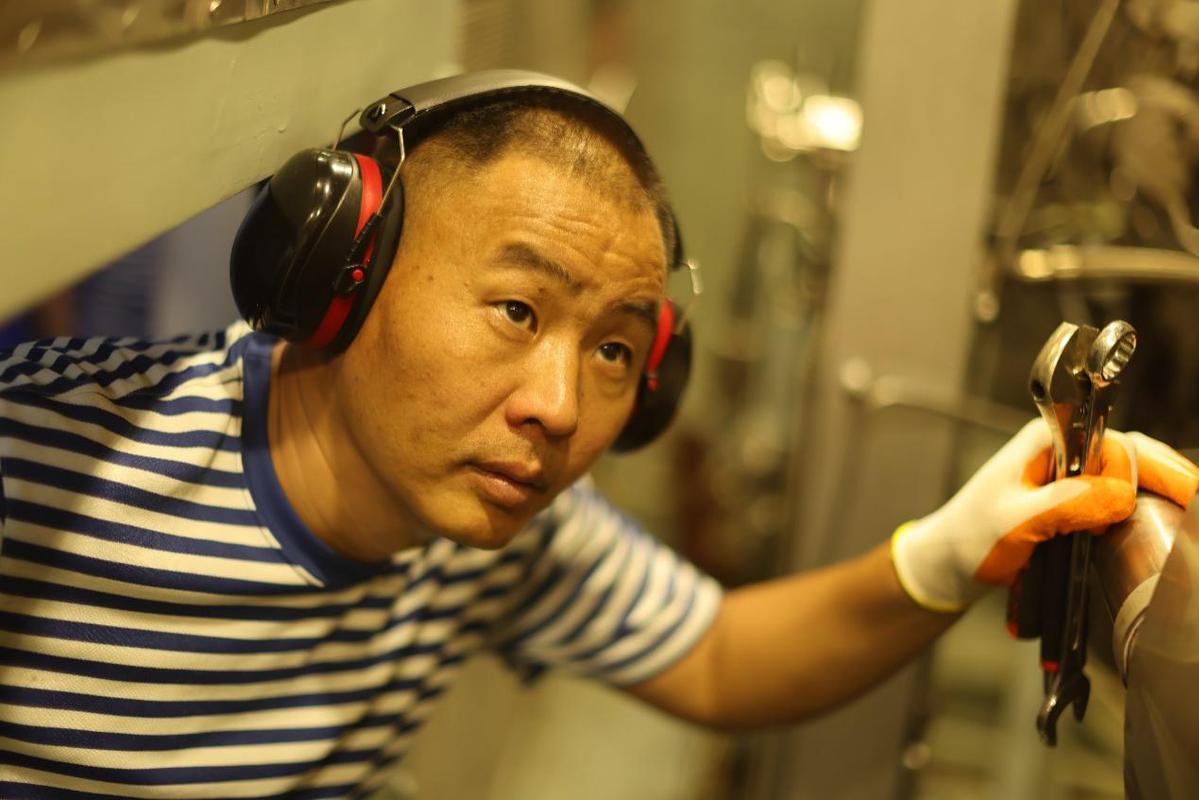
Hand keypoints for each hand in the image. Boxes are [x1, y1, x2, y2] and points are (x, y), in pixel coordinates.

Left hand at [891, 420, 1198, 611]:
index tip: (1188, 492)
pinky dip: (1141, 506)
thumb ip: (1066, 506)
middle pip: (1132, 455)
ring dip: (1160, 491)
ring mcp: (1066, 476)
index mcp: (1045, 442)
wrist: (946, 565)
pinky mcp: (1070, 500)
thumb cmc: (969, 539)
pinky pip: (1115, 497)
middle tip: (1197, 504)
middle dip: (1170, 476)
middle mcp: (1060, 452)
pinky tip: (1160, 520)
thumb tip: (1121, 495)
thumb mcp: (1015, 523)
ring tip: (1189, 512)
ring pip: (1128, 475)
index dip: (1153, 468)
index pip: (1115, 444)